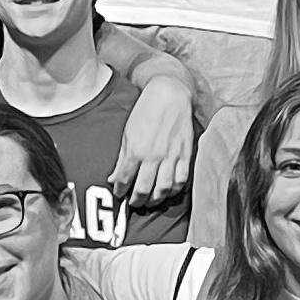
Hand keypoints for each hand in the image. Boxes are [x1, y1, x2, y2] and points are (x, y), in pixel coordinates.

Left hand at [109, 75, 194, 207]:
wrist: (169, 95)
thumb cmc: (145, 112)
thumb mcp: (127, 133)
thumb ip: (121, 158)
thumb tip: (113, 178)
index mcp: (136, 150)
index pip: (124, 179)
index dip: (120, 190)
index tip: (119, 194)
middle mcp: (154, 156)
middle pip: (144, 189)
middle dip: (137, 200)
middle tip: (134, 203)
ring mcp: (172, 156)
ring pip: (164, 189)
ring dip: (156, 199)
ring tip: (150, 201)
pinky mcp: (186, 154)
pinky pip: (182, 180)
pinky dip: (175, 190)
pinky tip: (169, 192)